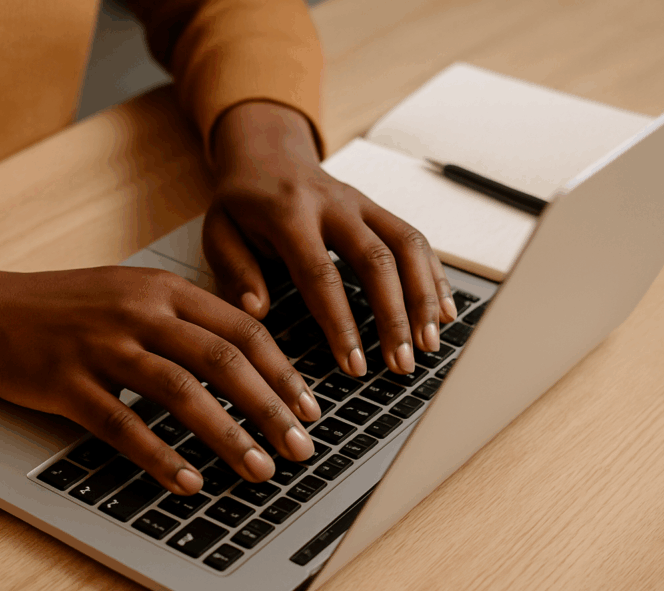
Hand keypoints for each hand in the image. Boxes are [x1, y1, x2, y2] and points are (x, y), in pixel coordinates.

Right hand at [0, 261, 320, 493]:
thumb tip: (245, 363)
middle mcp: (140, 312)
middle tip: (298, 448)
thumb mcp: (130, 294)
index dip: (283, 373)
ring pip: (182, 393)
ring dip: (228, 436)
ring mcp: (103, 347)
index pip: (243, 330)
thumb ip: (184, 318)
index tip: (309, 408)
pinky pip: (124, 425)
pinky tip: (189, 481)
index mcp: (163, 289)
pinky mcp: (68, 382)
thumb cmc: (64, 308)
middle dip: (271, 409)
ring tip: (258, 470)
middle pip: (224, 361)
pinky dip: (161, 456)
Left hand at [205, 101, 457, 377]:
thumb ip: (235, 270)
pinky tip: (444, 312)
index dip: (341, 323)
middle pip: (377, 259)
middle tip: (403, 363)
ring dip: (424, 297)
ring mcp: (362, 203)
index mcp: (289, 214)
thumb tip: (257, 310)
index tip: (354, 365)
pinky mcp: (378, 208)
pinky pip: (415, 239)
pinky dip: (434, 275)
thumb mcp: (219, 232)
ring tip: (430, 344)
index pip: (321, 274)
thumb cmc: (241, 203)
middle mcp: (334, 204)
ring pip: (407, 245)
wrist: (266, 152)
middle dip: (395, 316)